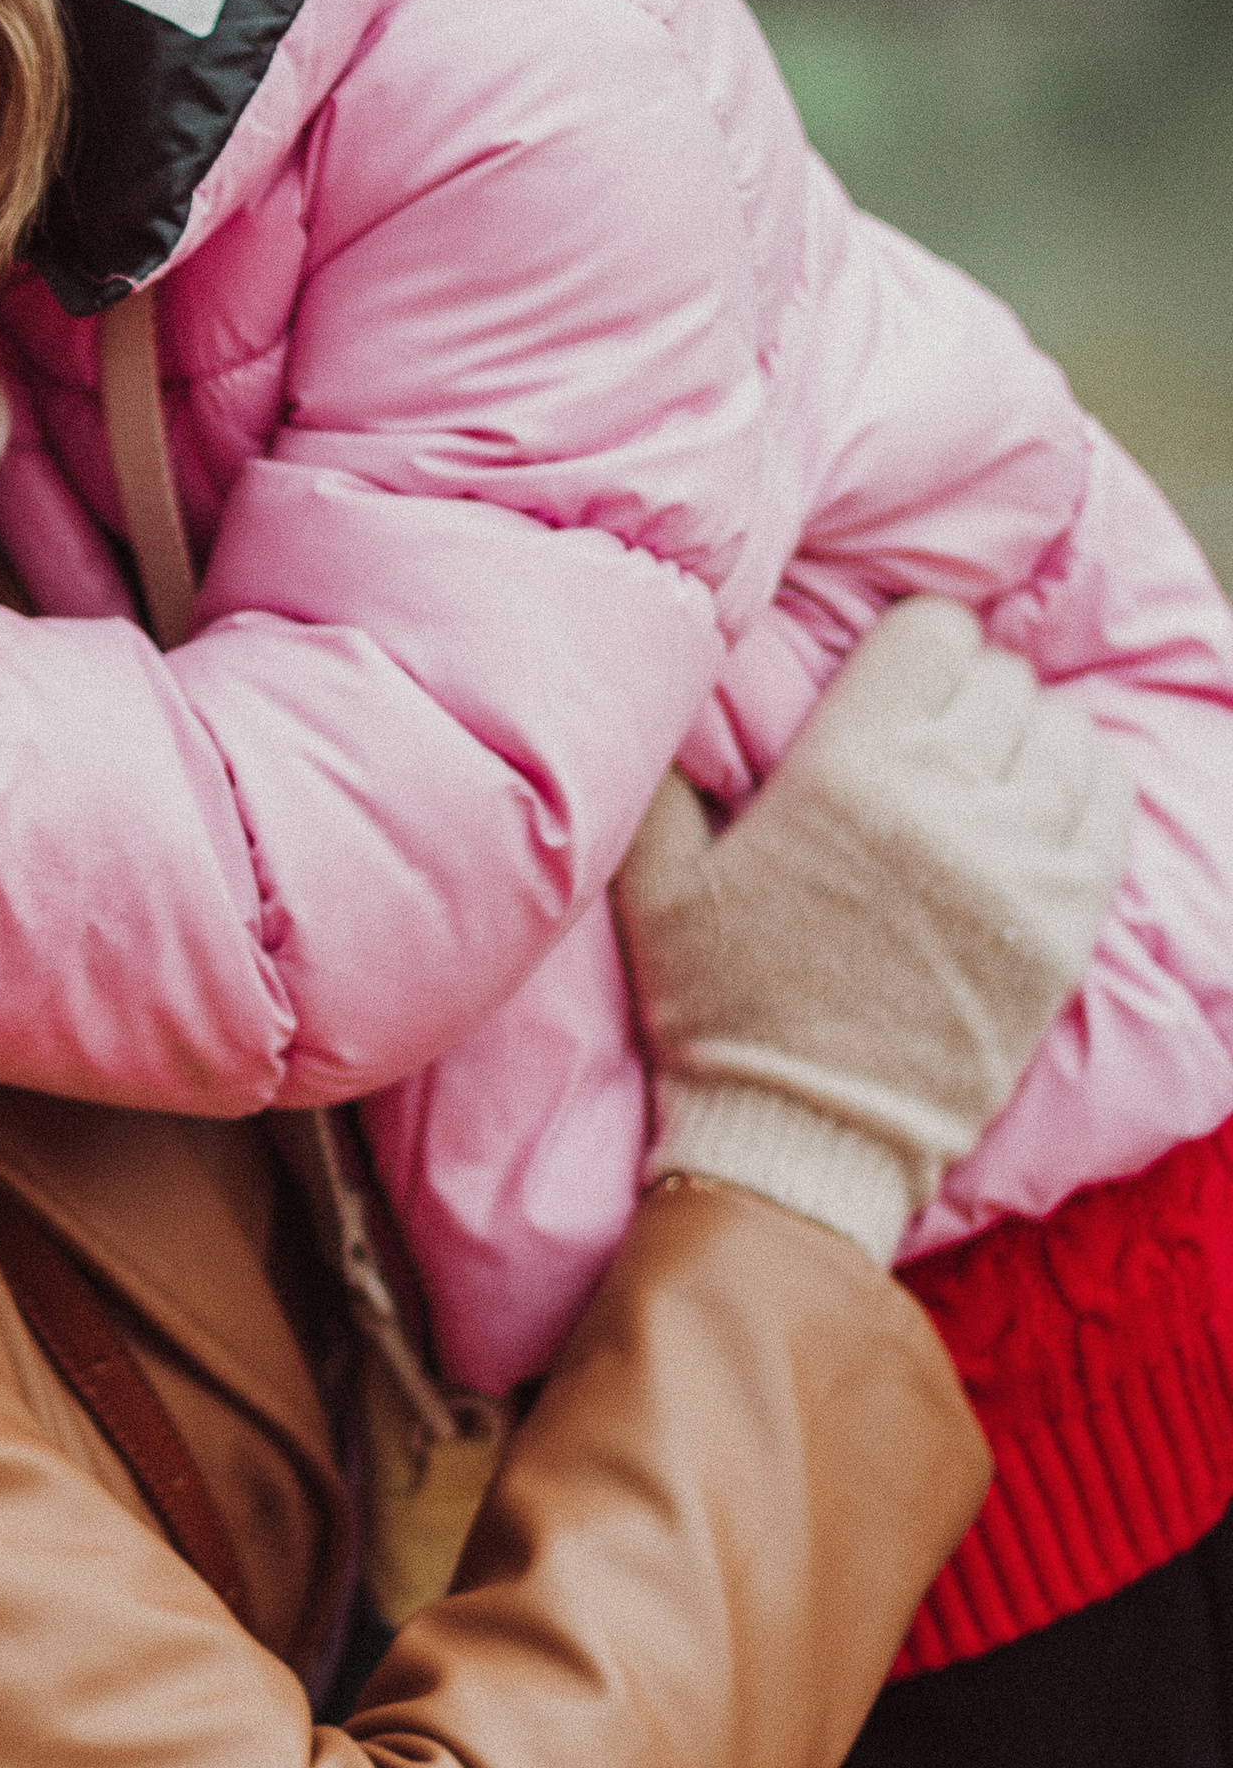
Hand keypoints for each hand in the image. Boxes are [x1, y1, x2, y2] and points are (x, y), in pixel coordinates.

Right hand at [614, 596, 1134, 1258]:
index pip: (932, 629)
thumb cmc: (719, 1009)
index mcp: (845, 770)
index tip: (894, 682)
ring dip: (1027, 739)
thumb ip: (668, 777)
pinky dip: (1082, 789)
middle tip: (930, 741)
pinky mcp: (1070, 921)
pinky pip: (1111, 801)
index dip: (913, 646)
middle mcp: (945, 799)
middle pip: (999, 676)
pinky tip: (1039, 813)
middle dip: (964, 694)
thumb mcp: (656, 884)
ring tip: (988, 777)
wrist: (804, 1137)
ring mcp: (1021, 861)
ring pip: (1063, 730)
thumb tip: (672, 694)